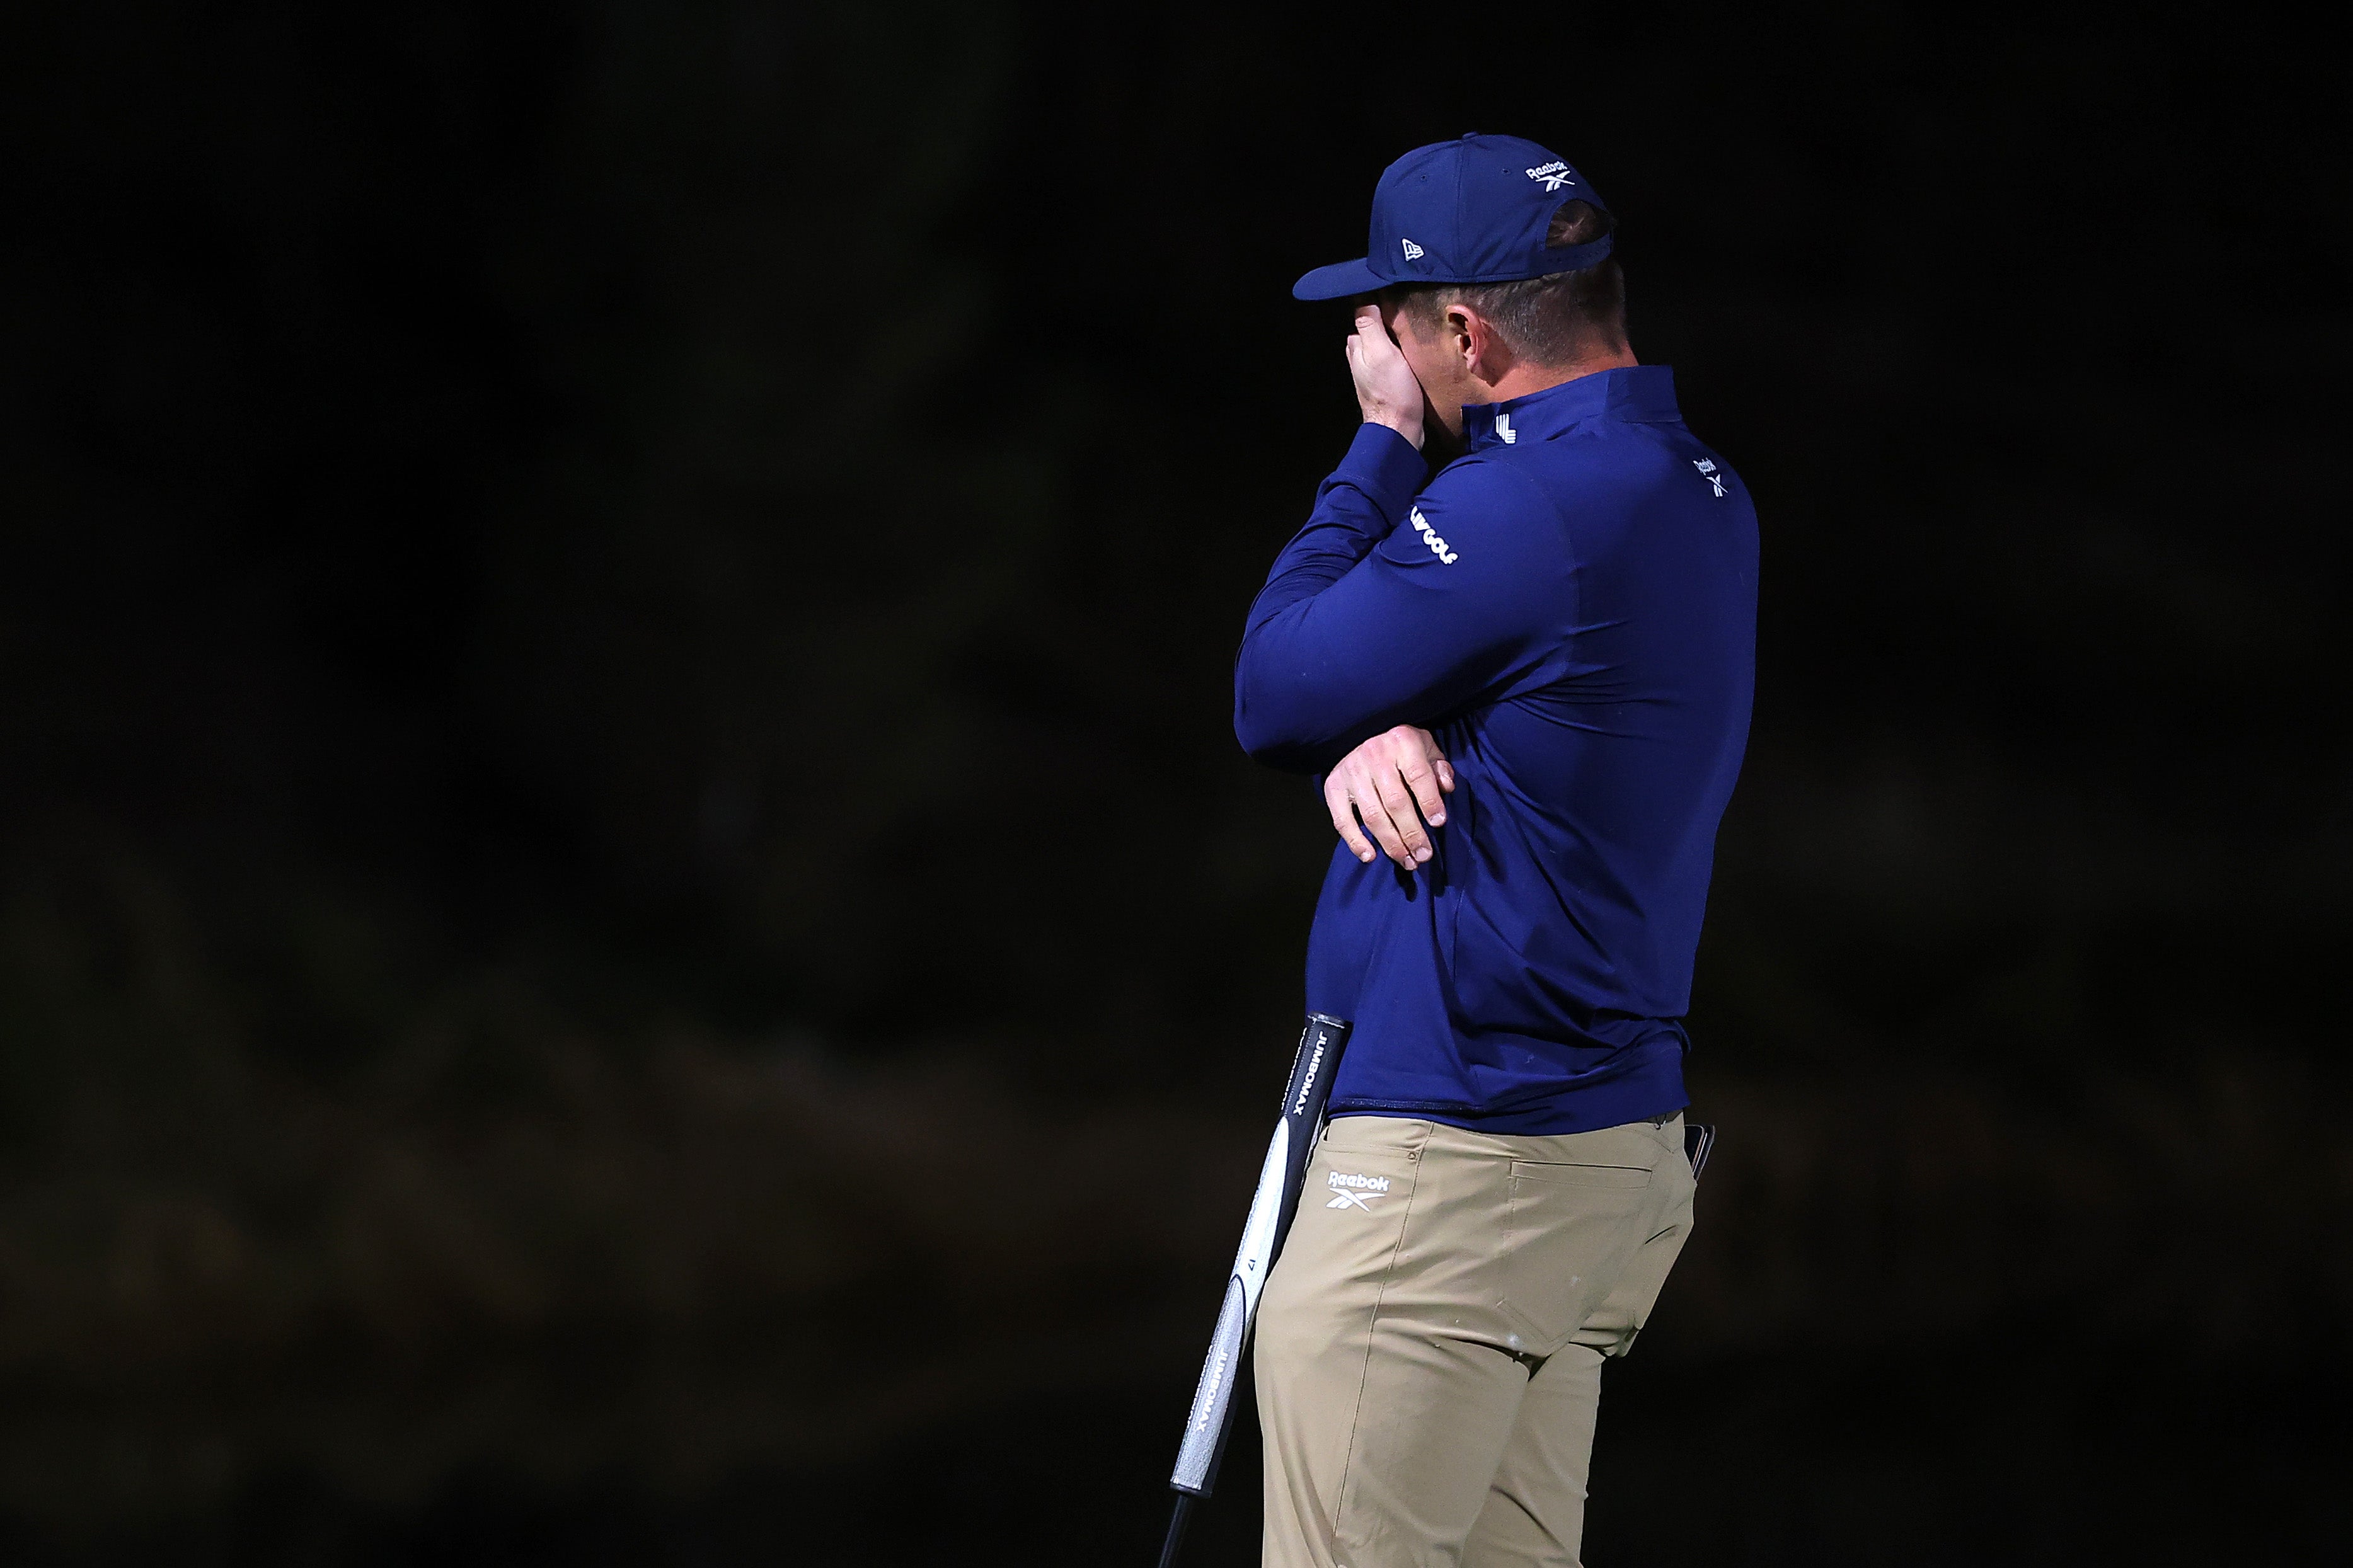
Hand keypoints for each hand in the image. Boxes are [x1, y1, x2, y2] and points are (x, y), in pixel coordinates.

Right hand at [1324, 725, 1454, 868]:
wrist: (1360, 738)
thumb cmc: (1401, 751)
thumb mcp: (1426, 748)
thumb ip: (1439, 768)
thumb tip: (1446, 788)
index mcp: (1402, 741)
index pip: (1418, 775)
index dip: (1429, 801)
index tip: (1439, 823)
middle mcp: (1374, 754)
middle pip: (1395, 801)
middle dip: (1412, 832)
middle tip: (1424, 855)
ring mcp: (1351, 771)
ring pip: (1372, 815)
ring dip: (1391, 843)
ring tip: (1407, 861)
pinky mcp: (1333, 787)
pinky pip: (1342, 820)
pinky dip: (1355, 841)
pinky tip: (1371, 856)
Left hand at [1346, 304, 1425, 448]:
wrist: (1399, 430)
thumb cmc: (1391, 391)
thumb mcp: (1381, 353)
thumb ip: (1371, 326)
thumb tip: (1365, 298)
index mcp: (1356, 346)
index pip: (1363, 313)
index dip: (1377, 302)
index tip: (1396, 294)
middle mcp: (1360, 356)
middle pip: (1374, 327)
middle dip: (1386, 318)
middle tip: (1408, 310)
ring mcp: (1372, 369)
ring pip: (1383, 342)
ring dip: (1395, 335)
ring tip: (1414, 326)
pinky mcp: (1386, 380)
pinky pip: (1392, 357)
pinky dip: (1400, 350)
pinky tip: (1413, 349)